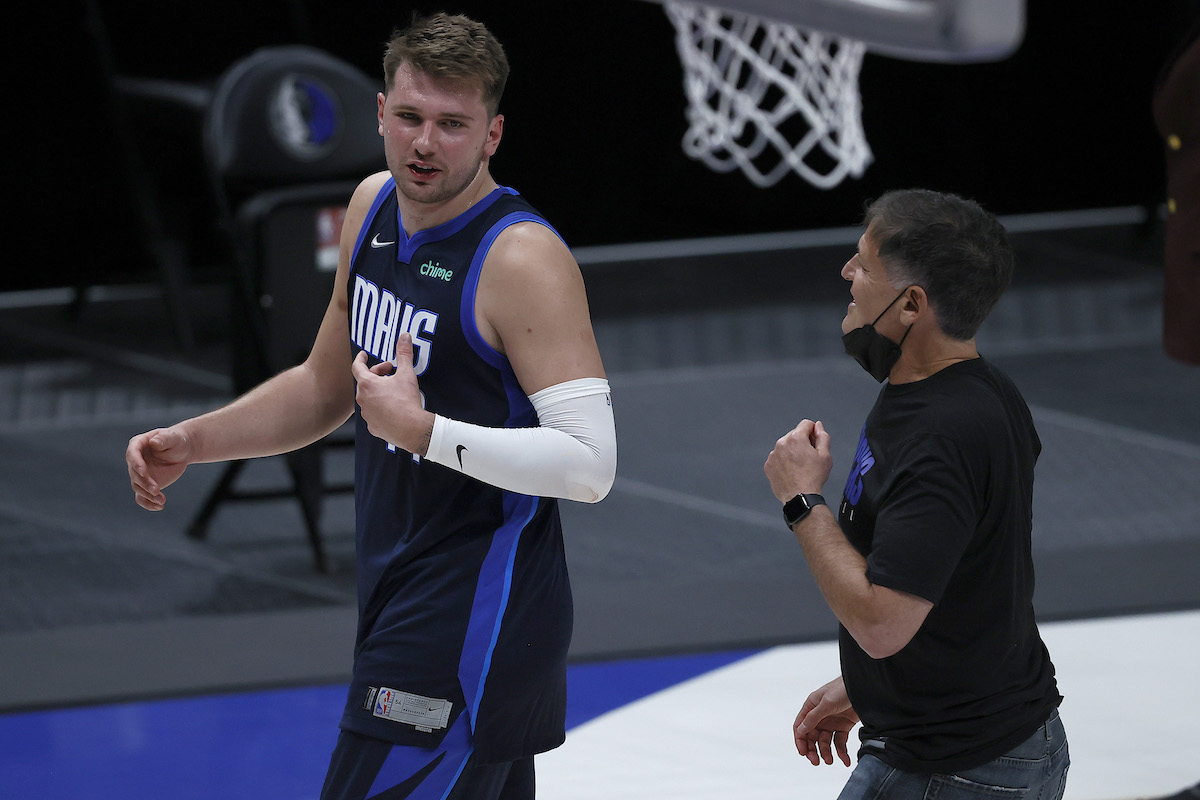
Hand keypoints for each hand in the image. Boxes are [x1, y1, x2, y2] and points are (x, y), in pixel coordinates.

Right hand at [126, 426, 192, 510]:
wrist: (182, 451)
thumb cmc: (176, 440)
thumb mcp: (173, 437)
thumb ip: (163, 439)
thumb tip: (153, 442)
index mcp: (137, 445)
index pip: (132, 455)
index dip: (136, 464)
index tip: (144, 472)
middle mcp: (135, 461)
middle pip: (134, 474)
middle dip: (144, 483)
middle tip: (156, 489)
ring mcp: (140, 474)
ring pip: (138, 487)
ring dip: (148, 495)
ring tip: (162, 501)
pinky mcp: (146, 484)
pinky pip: (142, 497)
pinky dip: (148, 503)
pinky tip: (159, 507)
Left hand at [351, 332, 433, 454]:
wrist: (411, 429)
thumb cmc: (406, 402)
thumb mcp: (407, 374)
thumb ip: (404, 354)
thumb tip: (404, 337)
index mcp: (367, 385)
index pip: (357, 367)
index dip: (360, 359)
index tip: (363, 355)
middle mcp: (363, 399)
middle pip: (365, 382)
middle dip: (377, 374)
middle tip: (391, 372)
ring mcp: (366, 414)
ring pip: (369, 398)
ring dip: (378, 392)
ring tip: (393, 391)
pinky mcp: (373, 426)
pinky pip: (374, 413)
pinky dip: (380, 408)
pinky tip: (393, 408)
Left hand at [764, 419, 832, 502]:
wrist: (800, 497)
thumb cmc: (813, 478)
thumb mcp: (825, 455)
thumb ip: (822, 436)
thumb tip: (818, 426)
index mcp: (796, 438)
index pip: (806, 424)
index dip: (814, 431)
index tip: (815, 441)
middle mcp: (781, 444)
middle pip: (795, 435)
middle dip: (802, 442)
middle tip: (809, 458)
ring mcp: (773, 455)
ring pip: (785, 447)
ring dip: (792, 452)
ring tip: (800, 467)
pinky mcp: (769, 465)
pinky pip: (778, 458)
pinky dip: (784, 462)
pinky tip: (792, 472)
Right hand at [793, 675, 858, 766]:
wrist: (864, 687)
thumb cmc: (842, 689)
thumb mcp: (826, 703)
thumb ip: (813, 717)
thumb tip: (801, 730)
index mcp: (811, 707)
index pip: (800, 727)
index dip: (800, 741)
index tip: (803, 753)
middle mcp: (820, 716)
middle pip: (812, 737)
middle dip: (813, 750)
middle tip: (816, 761)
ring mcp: (832, 722)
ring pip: (825, 742)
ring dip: (826, 752)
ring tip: (831, 761)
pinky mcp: (844, 726)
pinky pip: (840, 742)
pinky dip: (842, 752)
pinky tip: (845, 760)